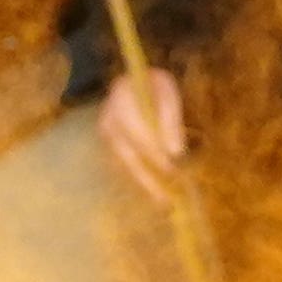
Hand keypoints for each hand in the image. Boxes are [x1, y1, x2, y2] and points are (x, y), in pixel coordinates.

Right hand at [98, 66, 190, 202]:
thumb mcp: (168, 91)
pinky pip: (124, 161)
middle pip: (128, 155)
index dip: (156, 155)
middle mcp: (108, 119)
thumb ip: (171, 119)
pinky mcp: (108, 141)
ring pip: (125, 162)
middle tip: (166, 202)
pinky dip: (138, 174)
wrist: (134, 79)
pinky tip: (152, 187)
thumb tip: (176, 153)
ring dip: (144, 182)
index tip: (173, 171)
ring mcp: (105, 132)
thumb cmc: (154, 82)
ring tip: (162, 201)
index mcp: (121, 100)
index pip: (139, 135)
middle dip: (148, 180)